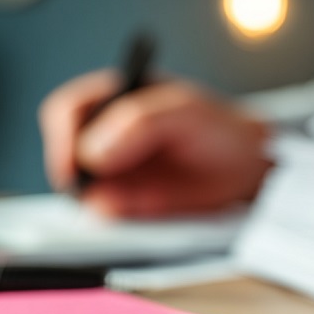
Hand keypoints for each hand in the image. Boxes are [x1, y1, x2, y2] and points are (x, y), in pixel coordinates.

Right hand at [39, 70, 272, 217]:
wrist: (250, 165)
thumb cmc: (220, 127)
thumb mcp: (184, 111)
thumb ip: (138, 122)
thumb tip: (93, 152)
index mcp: (116, 97)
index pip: (68, 111)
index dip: (63, 136)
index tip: (74, 164)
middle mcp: (107, 133)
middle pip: (65, 153)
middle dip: (74, 174)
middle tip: (95, 191)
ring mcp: (115, 168)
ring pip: (79, 187)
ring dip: (90, 199)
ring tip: (129, 200)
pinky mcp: (126, 200)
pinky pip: (102, 212)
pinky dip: (109, 216)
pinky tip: (138, 211)